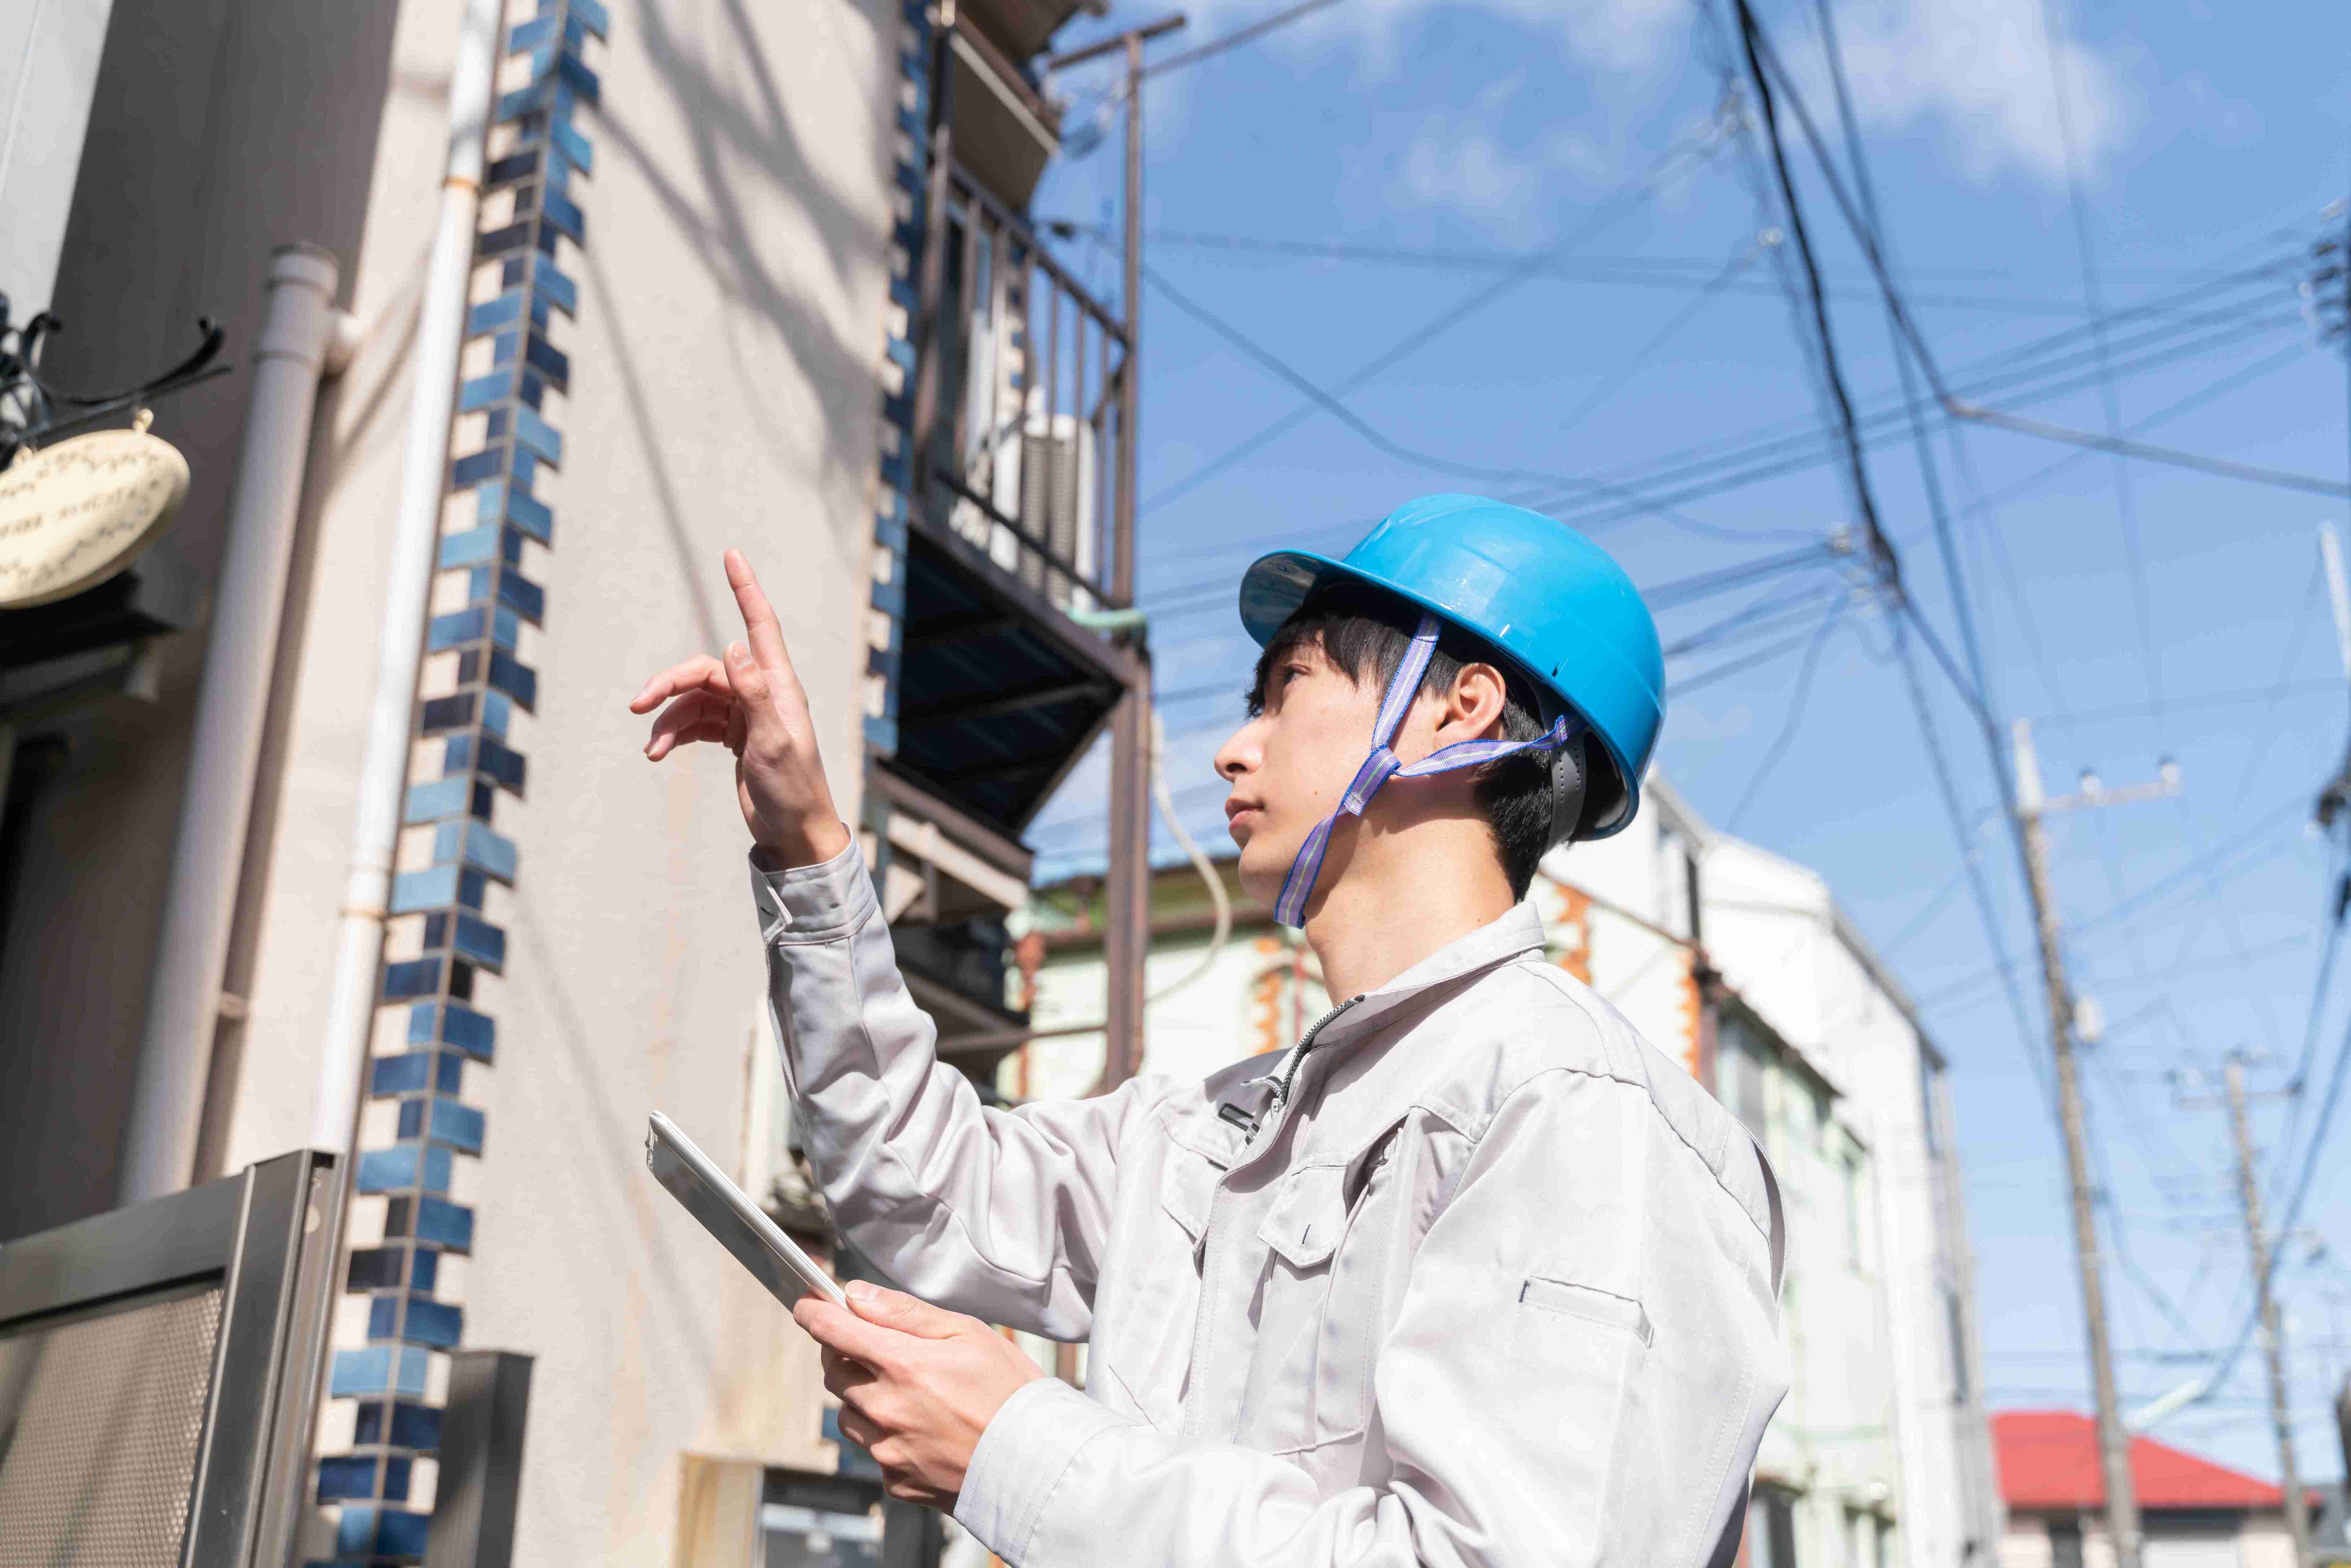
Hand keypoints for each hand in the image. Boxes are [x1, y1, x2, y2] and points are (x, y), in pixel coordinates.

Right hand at [629, 549, 851, 866]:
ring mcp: (746, 715)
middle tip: (638, 704)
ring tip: (651, 749)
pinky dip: (674, 733)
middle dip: (671, 684)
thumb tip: (733, 646)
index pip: (760, 626)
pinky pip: (695, 723)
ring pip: (695, 699)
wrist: (794, 832)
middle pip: (707, 670)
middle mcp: (762, 693)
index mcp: (778, 687)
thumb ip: (754, 695)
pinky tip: (657, 753)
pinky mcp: (733, 736)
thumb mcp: (773, 742)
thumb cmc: (793, 789)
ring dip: (668, 719)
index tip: (731, 554)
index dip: (745, 589)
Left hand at [794, 1280, 1046, 1508]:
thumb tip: (856, 1296)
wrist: (1038, 1462)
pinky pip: (873, 1451)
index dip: (813, 1312)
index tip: (807, 1304)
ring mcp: (888, 1450)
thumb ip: (905, 1313)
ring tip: (905, 1391)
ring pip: (848, 1415)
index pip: (833, 1331)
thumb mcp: (968, 1333)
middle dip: (842, 1353)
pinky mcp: (896, 1481)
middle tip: (869, 1345)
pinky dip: (885, 1434)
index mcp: (902, 1365)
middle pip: (833, 1373)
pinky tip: (921, 1428)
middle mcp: (886, 1409)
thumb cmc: (1011, 1392)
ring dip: (861, 1396)